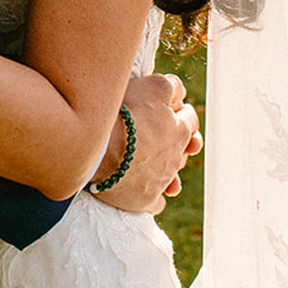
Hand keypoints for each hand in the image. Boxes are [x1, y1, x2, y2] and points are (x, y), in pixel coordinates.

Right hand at [90, 72, 200, 213]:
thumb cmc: (124, 113)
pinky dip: (152, 193)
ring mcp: (161, 181)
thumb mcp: (153, 86)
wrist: (98, 149)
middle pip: (184, 148)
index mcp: (180, 131)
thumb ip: (171, 87)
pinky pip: (156, 200)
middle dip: (175, 140)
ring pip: (172, 176)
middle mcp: (175, 158)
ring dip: (166, 167)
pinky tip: (142, 185)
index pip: (190, 118)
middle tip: (158, 133)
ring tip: (149, 160)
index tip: (168, 108)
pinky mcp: (145, 200)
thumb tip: (179, 91)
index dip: (179, 111)